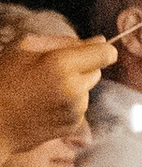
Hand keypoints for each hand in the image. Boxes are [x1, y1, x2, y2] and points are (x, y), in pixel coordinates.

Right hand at [0, 29, 113, 152]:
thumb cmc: (3, 79)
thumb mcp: (23, 47)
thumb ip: (63, 41)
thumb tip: (100, 40)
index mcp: (62, 65)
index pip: (106, 53)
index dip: (99, 50)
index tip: (86, 52)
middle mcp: (74, 89)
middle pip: (97, 71)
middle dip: (81, 68)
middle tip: (50, 72)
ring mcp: (75, 110)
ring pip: (87, 90)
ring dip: (74, 87)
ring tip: (43, 90)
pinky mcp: (72, 126)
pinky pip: (79, 107)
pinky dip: (67, 104)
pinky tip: (44, 105)